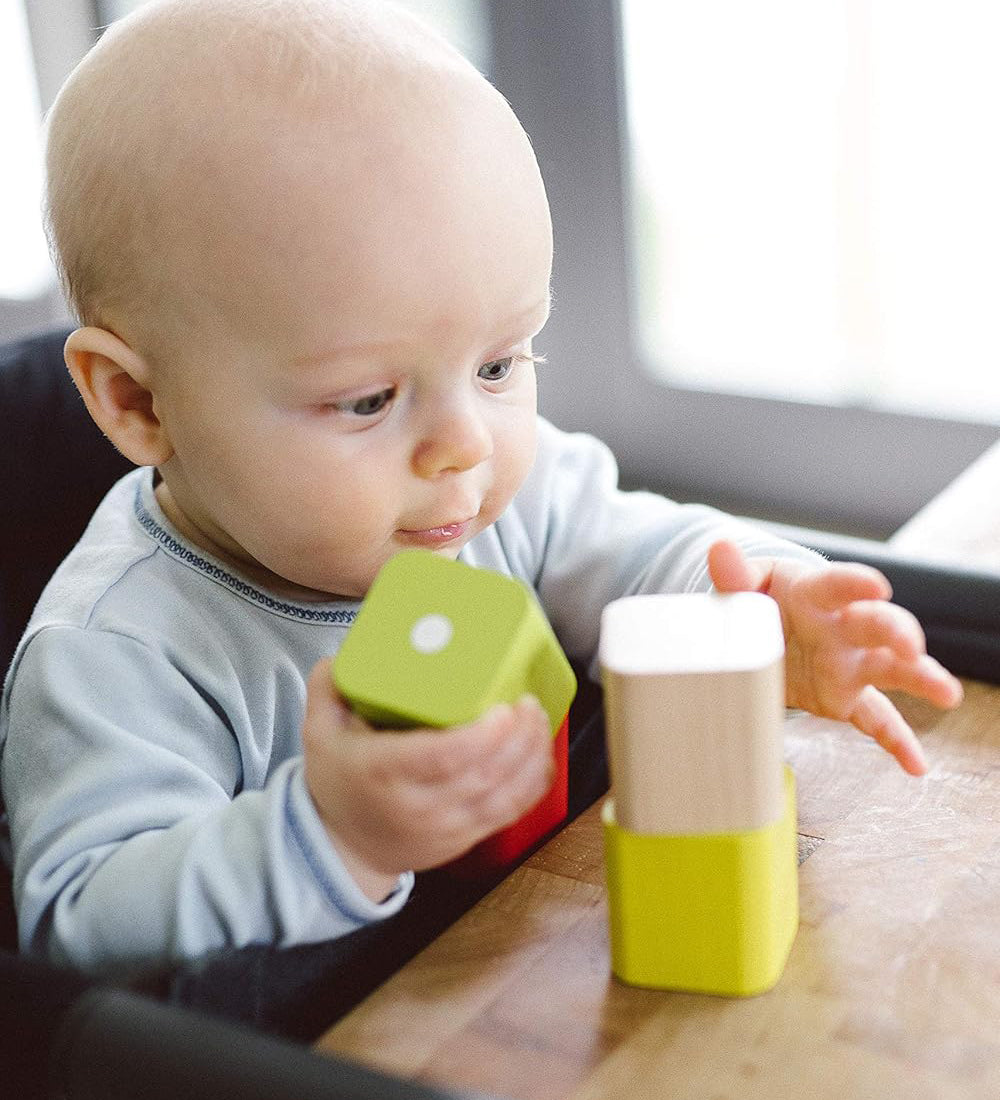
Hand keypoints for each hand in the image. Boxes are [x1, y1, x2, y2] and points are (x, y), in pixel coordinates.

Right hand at [301, 661, 554, 899]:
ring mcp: (446, 826)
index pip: (441, 758)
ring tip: (538, 718)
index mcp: (382, 773)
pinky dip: (532, 783)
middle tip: (527, 702)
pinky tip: (540, 753)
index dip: (480, 736)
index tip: (502, 708)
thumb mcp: (318, 734)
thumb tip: (341, 655)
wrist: (343, 848)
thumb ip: (329, 689)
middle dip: (517, 738)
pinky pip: (510, 812)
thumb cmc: (338, 784)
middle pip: (483, 774)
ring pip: (504, 796)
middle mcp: (419, 805)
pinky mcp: (466, 837)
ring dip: (530, 756)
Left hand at [708, 540, 963, 776]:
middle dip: (896, 631)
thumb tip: (719, 548)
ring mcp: (849, 664)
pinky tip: (916, 765)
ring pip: (890, 669)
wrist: (764, 632)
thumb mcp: (745, 585)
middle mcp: (842, 627)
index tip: (876, 585)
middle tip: (910, 645)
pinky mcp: (846, 696)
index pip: (837, 585)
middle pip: (876, 624)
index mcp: (815, 594)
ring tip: (946, 692)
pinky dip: (896, 741)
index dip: (855, 584)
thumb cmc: (761, 600)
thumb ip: (735, 573)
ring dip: (920, 678)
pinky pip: (876, 720)